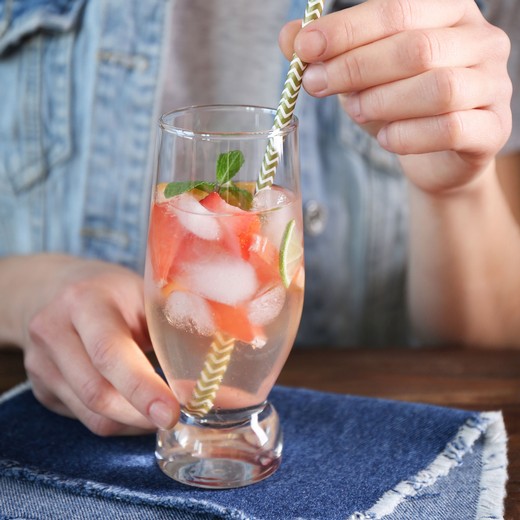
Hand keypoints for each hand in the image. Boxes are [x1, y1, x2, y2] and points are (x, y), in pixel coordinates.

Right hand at [11, 254, 178, 435]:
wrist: (53, 290)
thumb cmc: (113, 291)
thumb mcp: (144, 290)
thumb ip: (175, 317)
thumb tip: (225, 350)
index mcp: (84, 302)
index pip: (109, 353)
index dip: (142, 388)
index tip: (173, 413)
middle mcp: (53, 333)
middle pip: (97, 393)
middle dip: (142, 414)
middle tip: (177, 418)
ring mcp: (41, 364)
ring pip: (91, 414)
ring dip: (133, 422)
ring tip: (162, 412)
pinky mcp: (41, 388)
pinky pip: (85, 419)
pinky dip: (119, 421)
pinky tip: (137, 408)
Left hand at [279, 0, 511, 192]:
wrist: (438, 154)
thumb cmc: (401, 104)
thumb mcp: (360, 73)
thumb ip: (329, 53)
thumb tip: (289, 37)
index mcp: (448, 11)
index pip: (396, 9)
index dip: (346, 30)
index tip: (305, 49)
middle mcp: (480, 40)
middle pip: (415, 47)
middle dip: (355, 68)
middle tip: (317, 85)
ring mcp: (493, 84)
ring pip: (438, 88)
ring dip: (383, 102)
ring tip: (355, 112)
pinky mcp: (493, 128)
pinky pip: (451, 129)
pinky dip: (408, 136)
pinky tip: (386, 139)